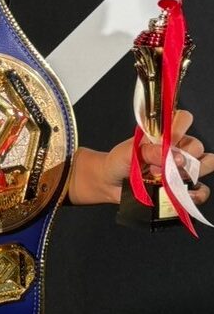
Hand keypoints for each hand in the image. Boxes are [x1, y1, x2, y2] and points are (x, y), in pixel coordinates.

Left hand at [70, 110, 213, 204]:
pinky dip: (195, 193)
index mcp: (164, 135)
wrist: (110, 183)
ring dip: (191, 173)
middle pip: (197, 146)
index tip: (168, 140)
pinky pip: (201, 190)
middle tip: (161, 166)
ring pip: (206, 164)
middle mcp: (177, 149)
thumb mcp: (127, 153)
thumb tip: (172, 156)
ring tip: (168, 179)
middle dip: (183, 156)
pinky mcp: (183, 188)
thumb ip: (147, 151)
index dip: (180, 128)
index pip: (183, 119)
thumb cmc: (118, 162)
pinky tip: (179, 193)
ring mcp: (182, 169)